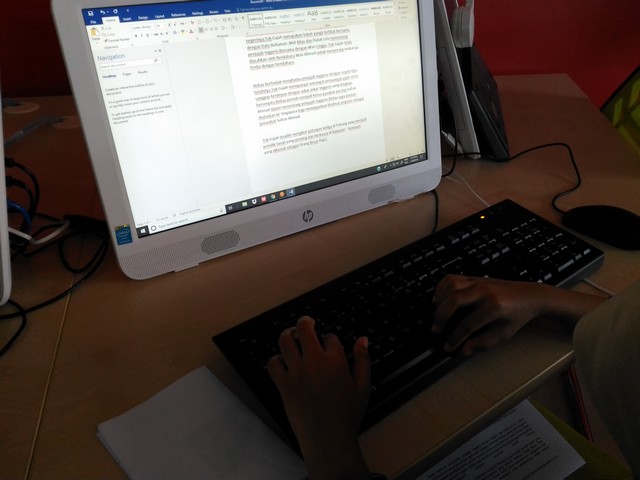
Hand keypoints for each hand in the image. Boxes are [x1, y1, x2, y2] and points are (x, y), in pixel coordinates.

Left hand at [267, 316, 371, 479]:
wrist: (328, 440)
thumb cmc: (348, 416)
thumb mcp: (363, 386)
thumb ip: (363, 360)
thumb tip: (363, 339)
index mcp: (335, 360)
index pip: (330, 337)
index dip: (331, 339)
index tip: (330, 345)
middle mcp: (314, 362)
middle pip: (304, 328)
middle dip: (306, 322)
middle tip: (307, 322)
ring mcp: (297, 372)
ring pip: (285, 341)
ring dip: (288, 334)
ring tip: (291, 335)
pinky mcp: (284, 385)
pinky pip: (273, 364)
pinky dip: (276, 359)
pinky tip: (282, 361)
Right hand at [432, 275, 556, 354]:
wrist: (529, 296)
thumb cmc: (517, 315)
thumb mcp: (503, 334)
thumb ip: (482, 344)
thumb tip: (463, 350)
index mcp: (495, 307)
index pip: (467, 325)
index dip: (455, 338)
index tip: (449, 346)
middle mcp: (485, 291)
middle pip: (454, 301)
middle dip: (441, 317)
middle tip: (436, 329)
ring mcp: (479, 281)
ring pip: (451, 287)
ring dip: (440, 301)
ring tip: (437, 315)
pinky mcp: (474, 277)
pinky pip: (452, 278)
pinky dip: (441, 287)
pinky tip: (439, 298)